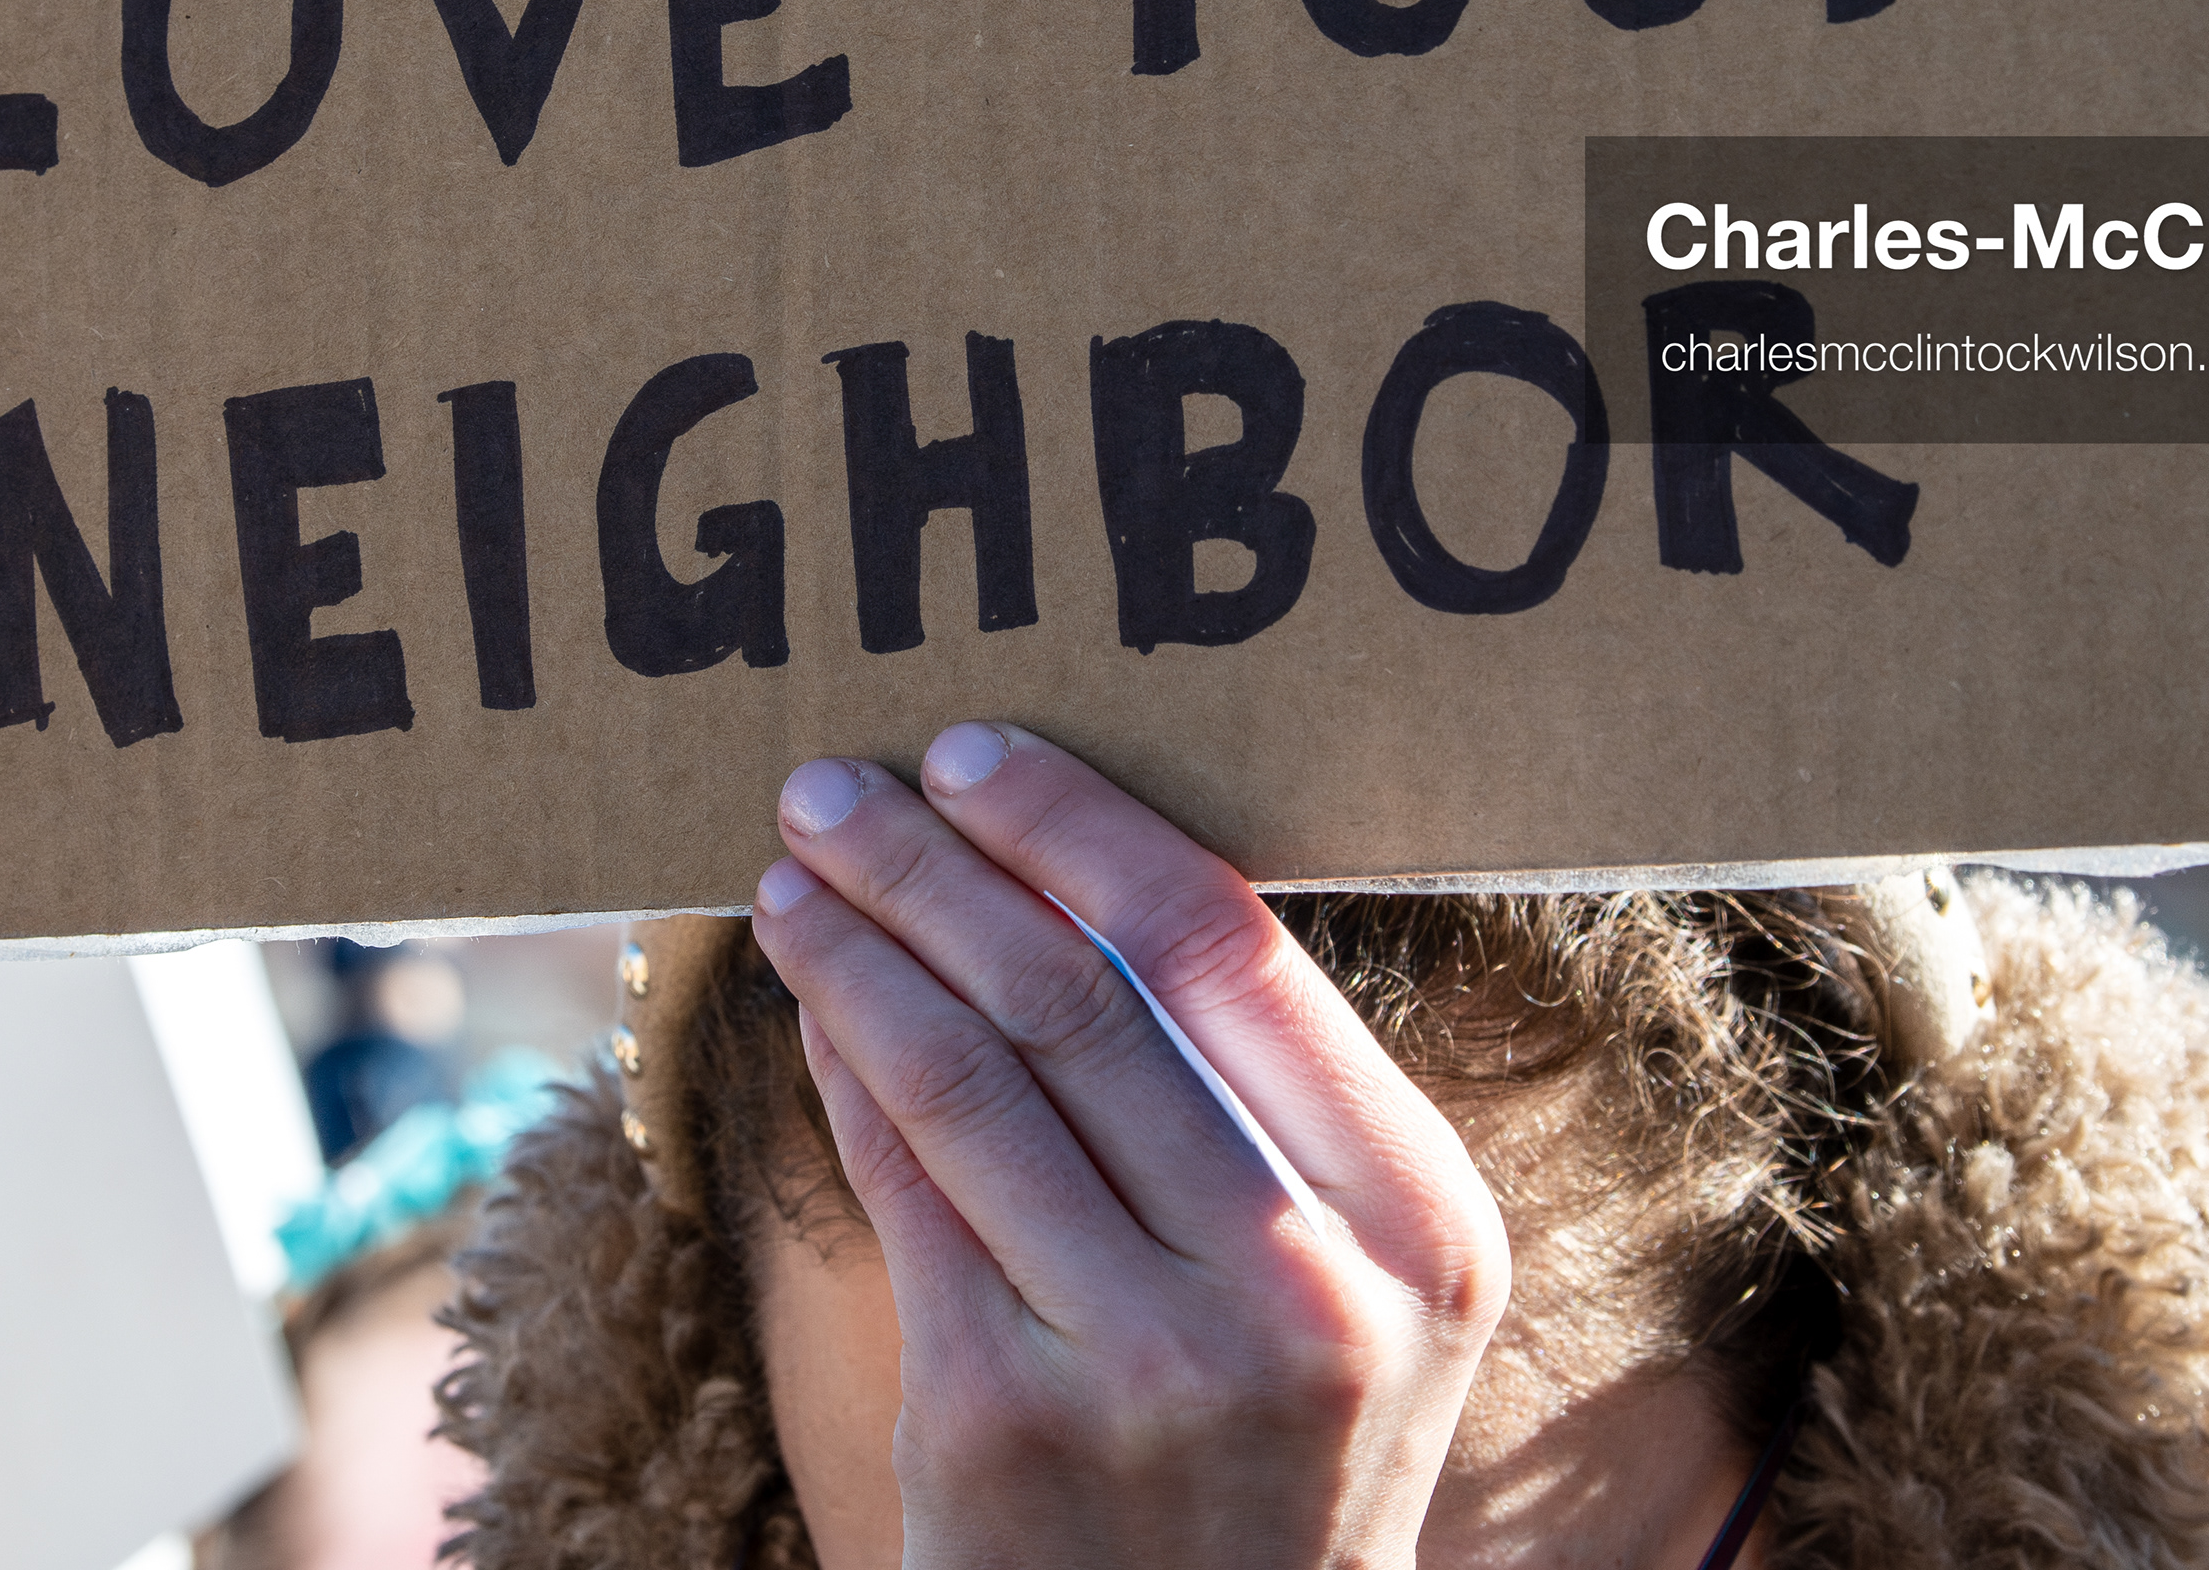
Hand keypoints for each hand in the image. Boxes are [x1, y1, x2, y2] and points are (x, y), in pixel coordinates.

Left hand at [748, 722, 1510, 1569]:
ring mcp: (1146, 1362)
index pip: (1230, 950)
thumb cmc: (1267, 1452)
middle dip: (933, 862)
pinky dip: (843, 1069)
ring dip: (857, 948)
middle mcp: (1302, 1287)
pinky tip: (811, 1008)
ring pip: (967, 1073)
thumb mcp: (1349, 1286)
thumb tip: (1066, 866)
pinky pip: (901, 1187)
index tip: (974, 755)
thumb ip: (1259, 1102)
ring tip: (790, 878)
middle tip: (835, 786)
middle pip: (1080, 994)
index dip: (1081, 829)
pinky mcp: (1000, 1421)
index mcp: (1419, 1219)